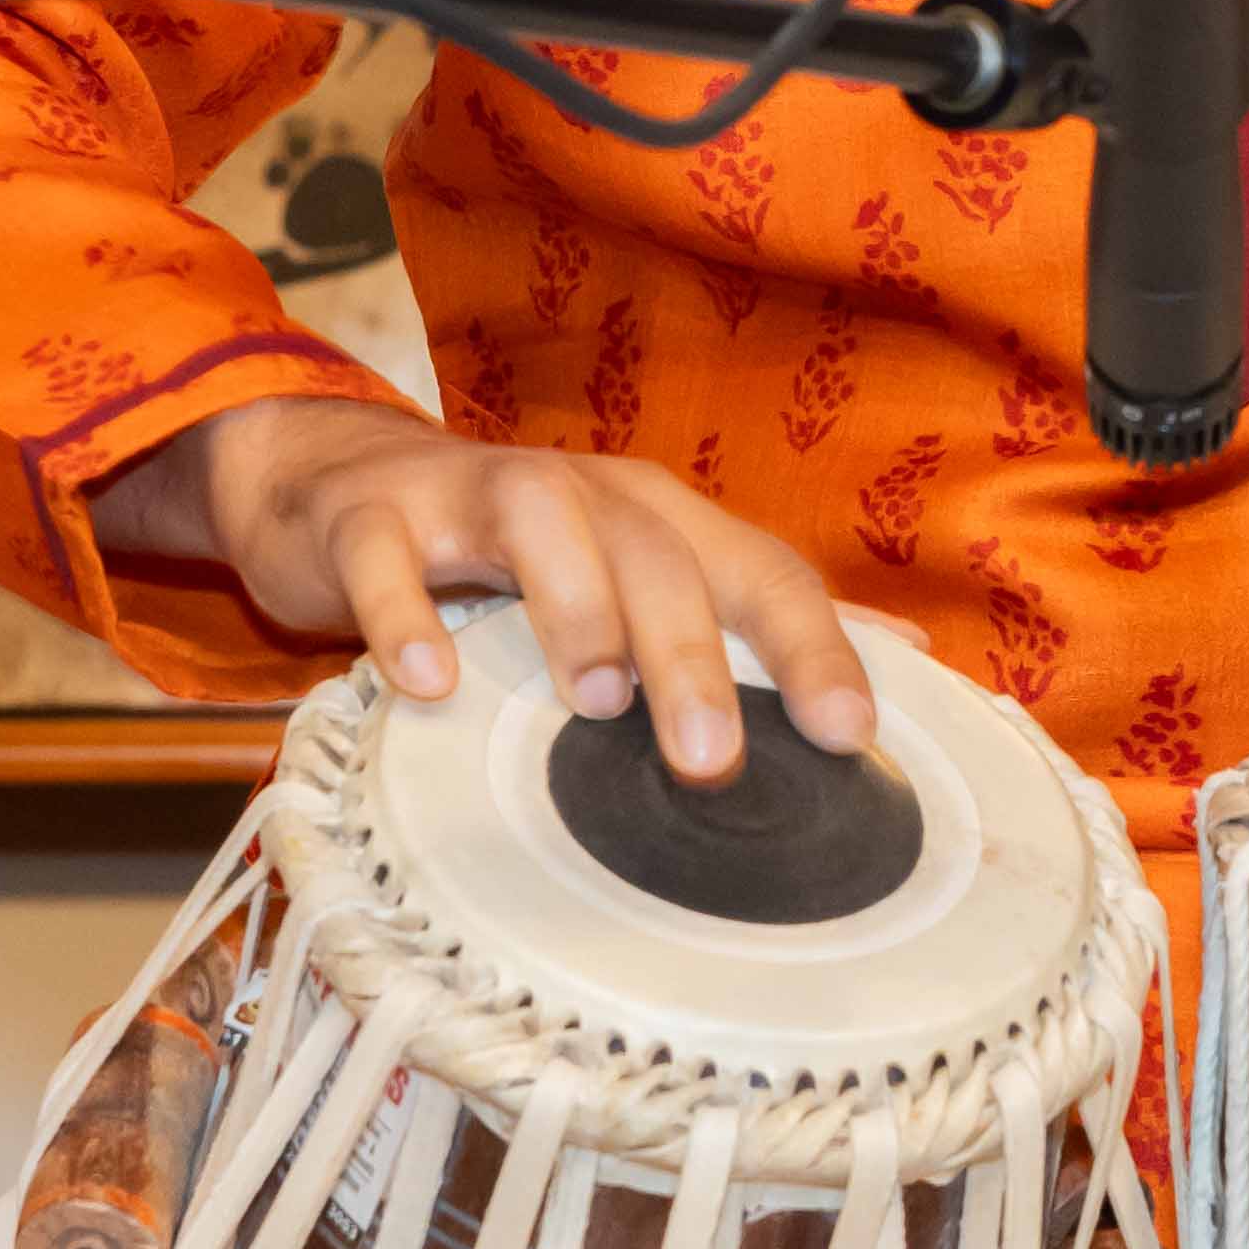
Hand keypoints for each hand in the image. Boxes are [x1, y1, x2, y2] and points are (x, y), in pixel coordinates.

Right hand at [91, 396, 874, 782]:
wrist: (337, 485)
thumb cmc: (513, 555)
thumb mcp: (638, 571)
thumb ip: (761, 613)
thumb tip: (911, 654)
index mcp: (654, 517)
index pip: (758, 568)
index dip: (813, 646)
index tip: (852, 737)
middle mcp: (578, 494)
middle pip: (653, 551)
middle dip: (691, 652)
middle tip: (712, 764)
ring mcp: (466, 494)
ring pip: (539, 519)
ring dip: (573, 606)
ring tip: (593, 699)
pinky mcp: (369, 516)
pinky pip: (386, 554)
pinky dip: (407, 614)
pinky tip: (427, 683)